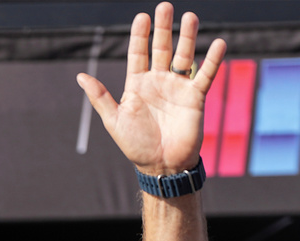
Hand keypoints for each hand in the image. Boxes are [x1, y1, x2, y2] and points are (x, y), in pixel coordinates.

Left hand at [76, 2, 226, 175]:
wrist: (161, 166)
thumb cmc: (136, 145)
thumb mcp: (114, 120)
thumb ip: (100, 97)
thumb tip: (81, 76)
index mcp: (137, 84)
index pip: (138, 53)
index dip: (140, 35)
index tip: (142, 16)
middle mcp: (158, 81)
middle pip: (161, 48)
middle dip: (163, 28)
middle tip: (165, 6)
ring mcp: (177, 87)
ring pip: (184, 56)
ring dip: (187, 37)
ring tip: (190, 17)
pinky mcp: (195, 97)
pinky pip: (205, 75)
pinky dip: (212, 60)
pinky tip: (218, 43)